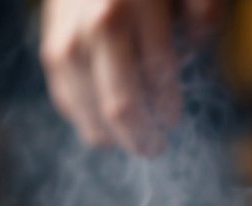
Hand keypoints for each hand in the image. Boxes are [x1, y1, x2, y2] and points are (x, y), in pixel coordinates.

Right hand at [39, 0, 220, 155]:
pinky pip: (67, 101)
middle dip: (142, 136)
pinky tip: (103, 125)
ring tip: (132, 138)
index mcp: (133, 6)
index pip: (157, 77)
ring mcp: (67, 42)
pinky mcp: (49, 50)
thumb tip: (196, 45)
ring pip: (89, 113)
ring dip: (113, 136)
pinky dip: (86, 119)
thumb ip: (203, 9)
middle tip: (155, 146)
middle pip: (119, 106)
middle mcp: (96, 27)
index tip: (171, 119)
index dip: (167, 108)